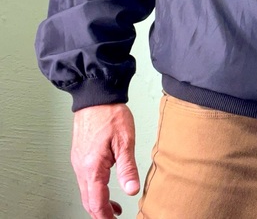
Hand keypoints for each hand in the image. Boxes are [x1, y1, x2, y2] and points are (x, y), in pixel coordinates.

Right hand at [71, 104, 139, 218]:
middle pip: (89, 200)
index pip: (97, 202)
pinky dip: (94, 188)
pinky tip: (105, 184)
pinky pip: (84, 179)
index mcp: (92, 167)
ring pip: (86, 190)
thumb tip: (131, 190)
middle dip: (101, 213)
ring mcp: (78, 161)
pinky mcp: (79, 154)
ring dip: (98, 201)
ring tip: (113, 206)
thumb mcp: (125, 141)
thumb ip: (127, 168)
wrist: (95, 96)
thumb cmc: (110, 114)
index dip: (106, 216)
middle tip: (114, 218)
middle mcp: (81, 167)